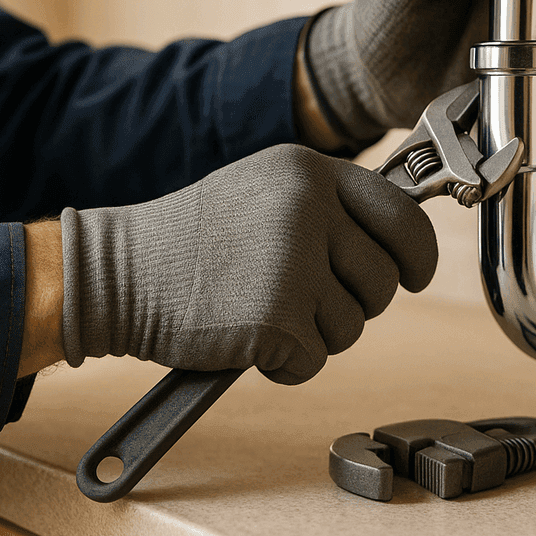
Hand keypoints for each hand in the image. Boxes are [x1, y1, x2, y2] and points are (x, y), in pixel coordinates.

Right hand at [59, 145, 436, 383]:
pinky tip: (248, 339)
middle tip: (305, 301)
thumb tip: (398, 243)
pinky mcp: (277, 316)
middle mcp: (308, 208)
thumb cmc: (190, 242)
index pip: (402, 214)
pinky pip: (316, 360)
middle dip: (356, 303)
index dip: (416, 254)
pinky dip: (287, 364)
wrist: (118, 273)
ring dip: (315, 335)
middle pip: (384, 279)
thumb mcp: (264, 192)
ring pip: (353, 325)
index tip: (415, 275)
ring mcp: (294, 261)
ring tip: (262, 311)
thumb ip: (327, 208)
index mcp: (309, 171)